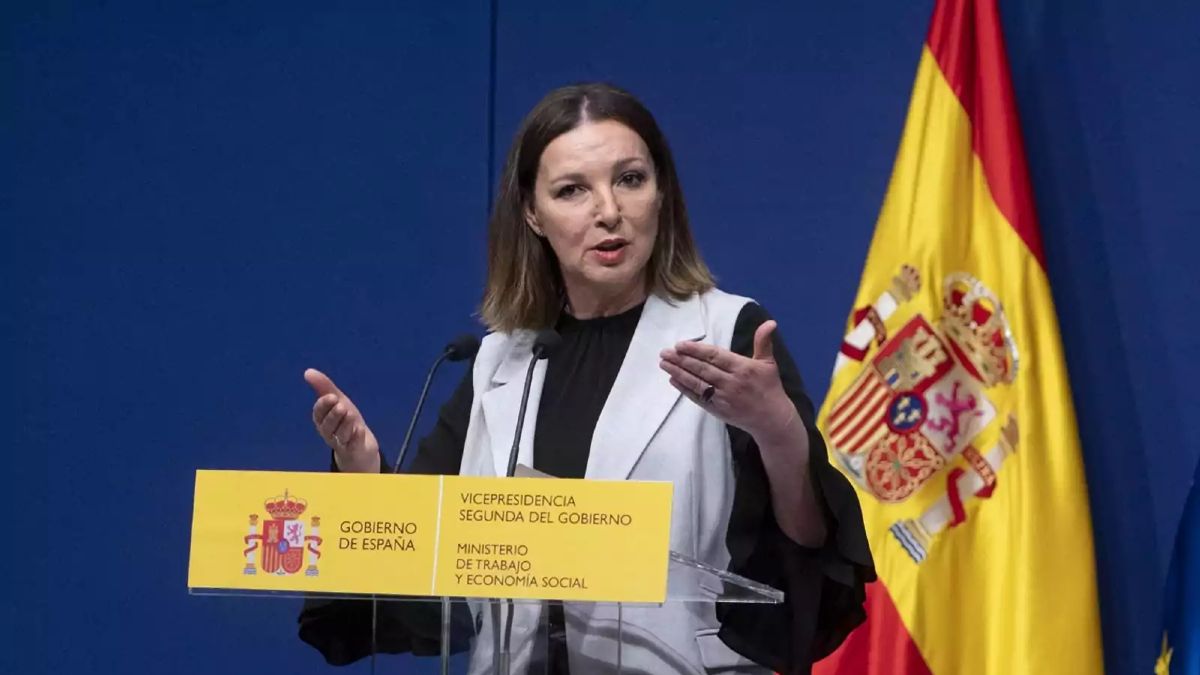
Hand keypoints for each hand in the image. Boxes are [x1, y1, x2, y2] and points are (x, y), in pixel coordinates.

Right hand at [304, 368, 380, 472]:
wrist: (361, 445)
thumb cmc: (346, 420)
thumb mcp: (337, 400)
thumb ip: (324, 387)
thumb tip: (308, 371)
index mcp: (322, 420)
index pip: (319, 413)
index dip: (324, 405)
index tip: (332, 396)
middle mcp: (328, 432)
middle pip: (328, 425)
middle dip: (334, 415)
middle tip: (342, 407)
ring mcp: (341, 443)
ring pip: (340, 434)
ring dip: (346, 424)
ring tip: (351, 415)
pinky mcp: (353, 450)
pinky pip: (352, 445)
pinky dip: (356, 437)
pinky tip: (359, 429)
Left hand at [658, 320, 799, 442]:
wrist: (772, 419)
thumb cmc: (769, 388)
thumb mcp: (769, 363)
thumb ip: (763, 342)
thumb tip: (770, 322)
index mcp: (743, 368)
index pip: (715, 356)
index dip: (696, 350)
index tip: (680, 345)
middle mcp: (731, 382)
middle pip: (702, 369)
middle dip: (681, 360)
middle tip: (664, 352)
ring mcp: (723, 398)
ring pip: (697, 382)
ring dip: (678, 373)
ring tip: (664, 364)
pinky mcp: (717, 410)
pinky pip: (698, 397)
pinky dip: (684, 389)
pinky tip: (673, 380)